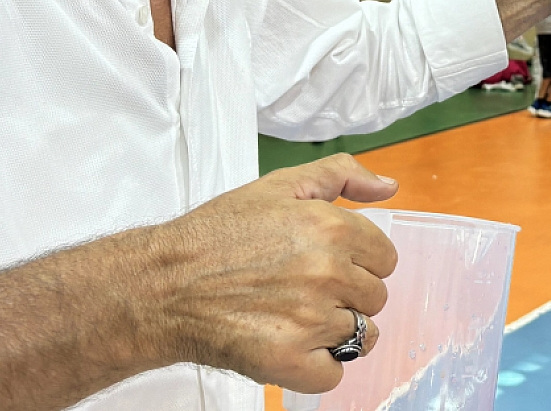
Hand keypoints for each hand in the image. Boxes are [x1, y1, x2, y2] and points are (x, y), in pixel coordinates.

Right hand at [150, 154, 399, 393]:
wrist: (161, 284)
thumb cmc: (215, 236)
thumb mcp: (279, 186)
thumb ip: (342, 176)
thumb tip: (388, 186)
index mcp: (332, 229)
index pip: (385, 259)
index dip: (358, 262)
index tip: (328, 264)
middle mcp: (328, 274)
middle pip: (375, 298)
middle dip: (347, 295)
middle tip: (303, 289)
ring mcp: (311, 320)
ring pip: (359, 335)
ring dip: (332, 330)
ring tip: (292, 316)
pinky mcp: (289, 361)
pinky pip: (333, 374)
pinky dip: (317, 367)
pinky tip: (291, 346)